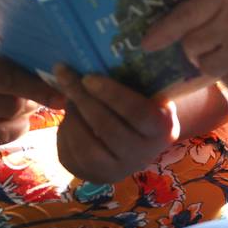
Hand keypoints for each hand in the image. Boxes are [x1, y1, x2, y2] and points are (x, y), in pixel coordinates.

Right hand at [0, 27, 64, 165]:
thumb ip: (1, 56)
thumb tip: (44, 68)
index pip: (11, 82)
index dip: (40, 90)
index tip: (63, 95)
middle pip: (10, 111)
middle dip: (29, 105)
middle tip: (32, 99)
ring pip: (0, 136)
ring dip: (16, 126)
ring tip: (15, 114)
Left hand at [54, 66, 179, 182]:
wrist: (139, 142)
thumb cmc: (144, 104)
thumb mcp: (149, 91)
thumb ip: (135, 78)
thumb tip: (102, 51)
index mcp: (162, 129)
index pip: (137, 113)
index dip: (111, 94)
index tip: (89, 76)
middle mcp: (143, 155)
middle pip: (107, 128)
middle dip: (83, 99)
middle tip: (66, 76)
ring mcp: (118, 171)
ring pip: (87, 147)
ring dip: (72, 118)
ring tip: (67, 97)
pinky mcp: (95, 177)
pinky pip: (72, 157)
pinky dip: (64, 133)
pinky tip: (68, 117)